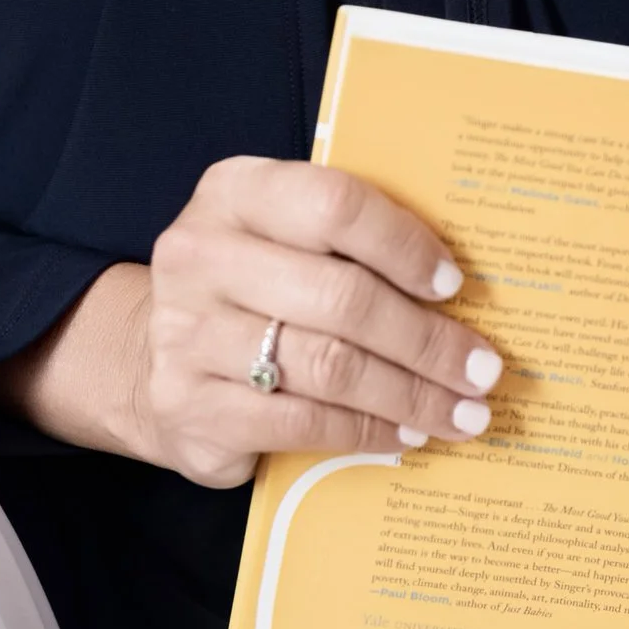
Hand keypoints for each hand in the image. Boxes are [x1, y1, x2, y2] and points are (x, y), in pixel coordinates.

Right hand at [0, 158, 503, 489]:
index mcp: (234, 193)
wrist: (145, 358)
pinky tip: (403, 435)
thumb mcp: (278, 238)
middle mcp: (200, 255)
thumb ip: (347, 242)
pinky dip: (366, 432)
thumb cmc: (248, 288)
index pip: (334, 204)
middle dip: (427, 340)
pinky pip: (301, 421)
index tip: (455, 284)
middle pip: (342, 297)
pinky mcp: (189, 404)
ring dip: (409, 395)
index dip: (404, 245)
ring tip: (460, 412)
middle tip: (483, 370)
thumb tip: (463, 286)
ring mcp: (187, 332)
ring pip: (328, 366)